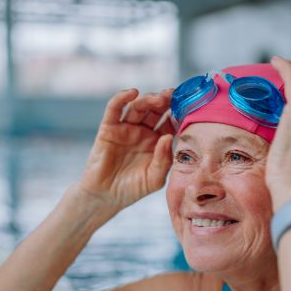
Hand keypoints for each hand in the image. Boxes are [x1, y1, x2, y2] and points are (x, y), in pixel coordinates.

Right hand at [77, 88, 175, 212]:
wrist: (105, 197)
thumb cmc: (132, 189)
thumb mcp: (155, 179)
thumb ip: (164, 160)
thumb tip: (168, 137)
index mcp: (157, 142)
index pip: (169, 122)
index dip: (177, 113)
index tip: (186, 107)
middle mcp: (143, 132)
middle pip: (155, 110)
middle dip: (164, 101)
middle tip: (172, 95)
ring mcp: (126, 128)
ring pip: (138, 106)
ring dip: (148, 99)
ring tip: (158, 98)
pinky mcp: (108, 128)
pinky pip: (114, 108)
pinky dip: (122, 98)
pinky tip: (132, 93)